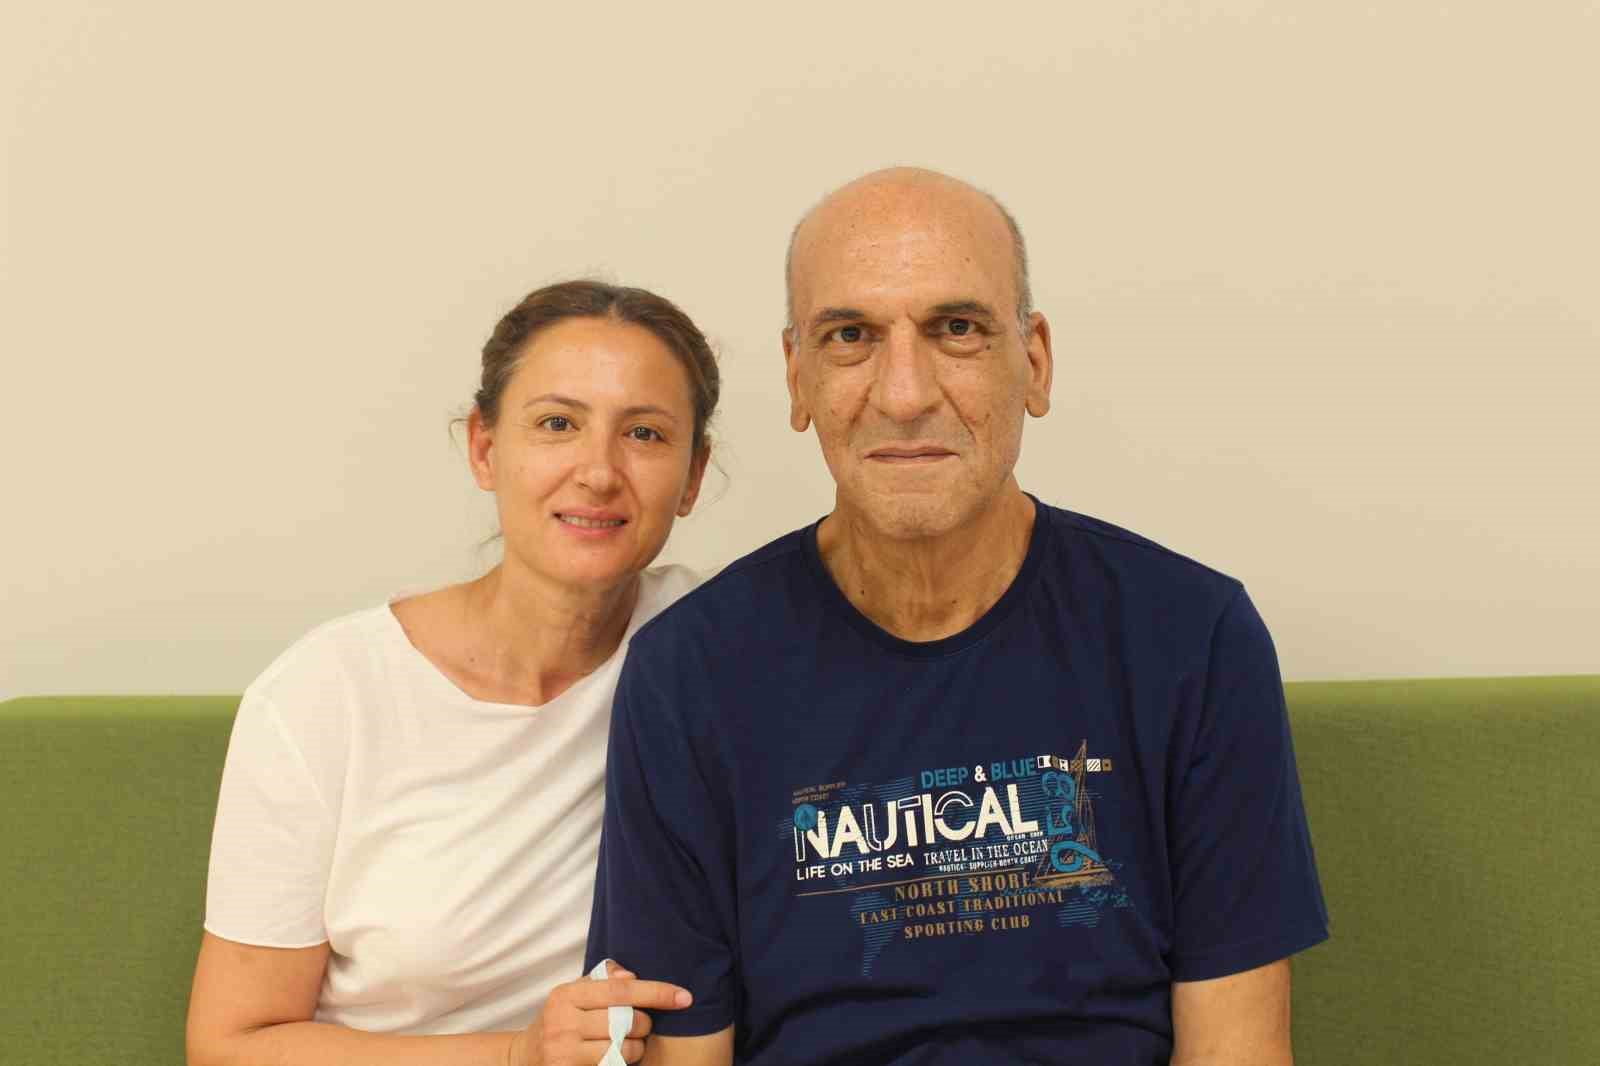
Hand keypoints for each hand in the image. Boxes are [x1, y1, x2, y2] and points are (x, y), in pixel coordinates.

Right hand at [511, 961, 693, 1065]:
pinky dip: (620, 1064)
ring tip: (626, 1045)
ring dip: (635, 1049)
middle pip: (626, 1022)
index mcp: (566, 994)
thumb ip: (603, 981)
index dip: (657, 993)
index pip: (621, 990)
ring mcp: (562, 1051)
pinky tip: (614, 1058)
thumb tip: (632, 976)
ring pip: (623, 1049)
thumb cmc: (559, 1021)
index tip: (685, 997)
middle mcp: (562, 1021)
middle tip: (639, 1027)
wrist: (523, 1059)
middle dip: (643, 1025)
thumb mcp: (573, 995)